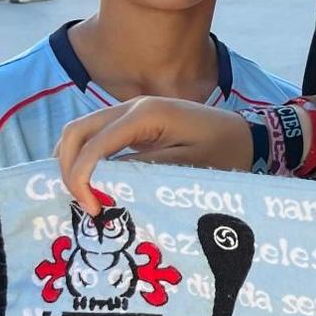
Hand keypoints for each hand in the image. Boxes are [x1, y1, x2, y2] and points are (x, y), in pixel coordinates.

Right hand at [56, 96, 255, 211]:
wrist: (247, 135)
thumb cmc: (224, 151)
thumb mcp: (188, 167)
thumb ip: (146, 172)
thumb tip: (104, 184)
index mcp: (146, 114)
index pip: (94, 143)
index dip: (82, 176)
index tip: (93, 209)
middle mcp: (132, 107)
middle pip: (76, 131)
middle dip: (68, 168)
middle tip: (84, 204)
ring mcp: (131, 112)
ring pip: (81, 131)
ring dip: (73, 162)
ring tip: (85, 197)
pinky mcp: (134, 123)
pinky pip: (97, 136)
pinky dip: (85, 157)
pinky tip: (93, 184)